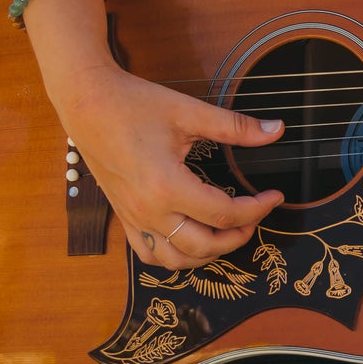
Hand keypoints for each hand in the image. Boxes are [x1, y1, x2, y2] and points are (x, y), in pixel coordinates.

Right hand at [59, 66, 284, 267]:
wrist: (87, 103)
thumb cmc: (133, 104)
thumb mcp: (189, 112)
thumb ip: (235, 127)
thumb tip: (275, 130)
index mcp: (167, 185)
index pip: (224, 213)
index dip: (257, 209)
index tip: (273, 196)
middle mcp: (149, 210)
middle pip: (204, 245)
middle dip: (238, 236)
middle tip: (255, 216)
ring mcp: (134, 218)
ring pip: (177, 260)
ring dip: (208, 254)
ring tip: (227, 232)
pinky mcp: (124, 217)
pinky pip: (150, 254)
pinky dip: (174, 257)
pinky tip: (191, 240)